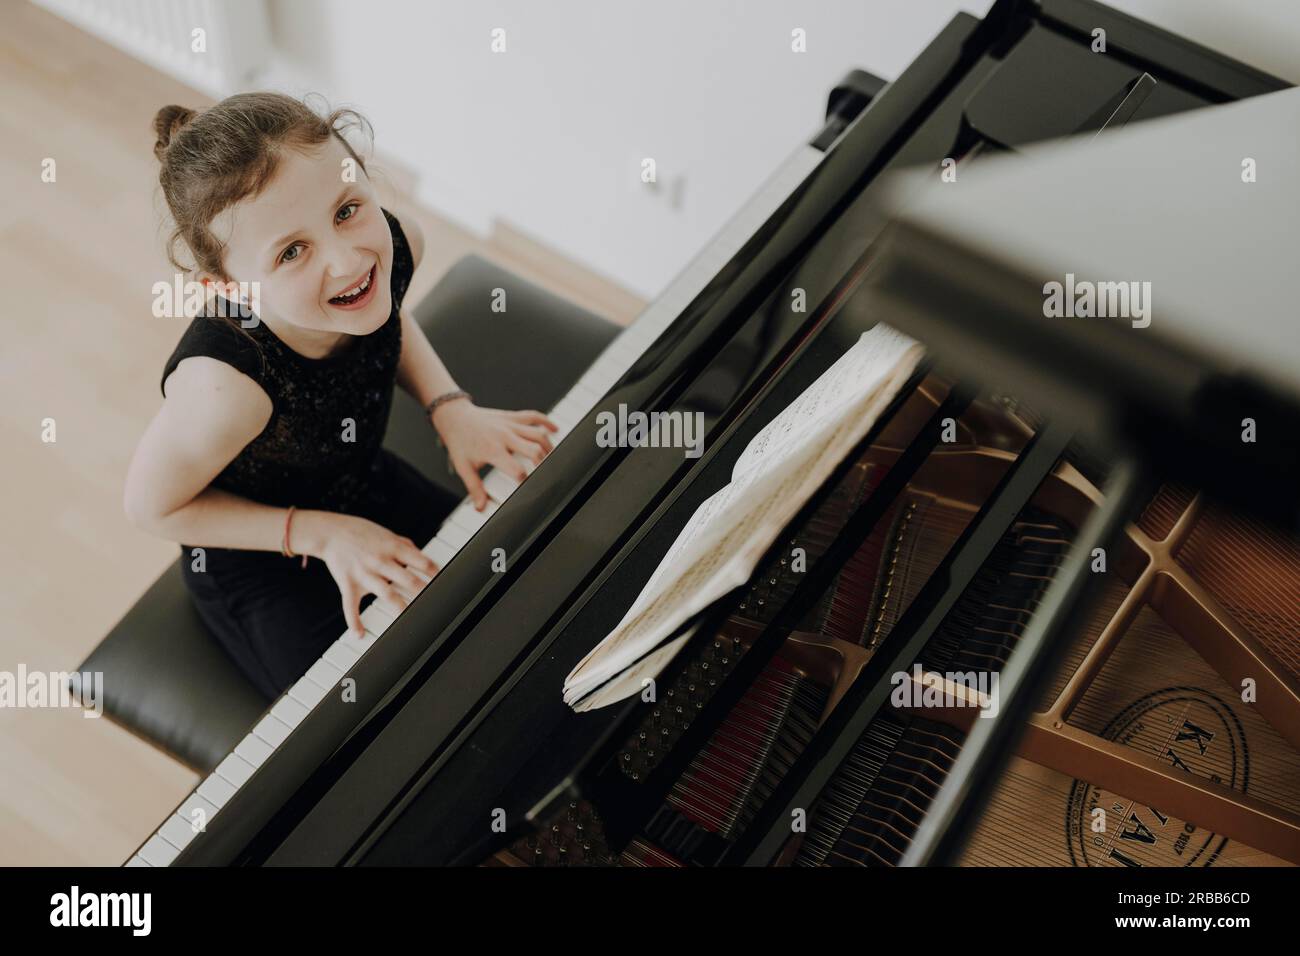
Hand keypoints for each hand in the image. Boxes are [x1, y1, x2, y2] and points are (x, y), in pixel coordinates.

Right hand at [299, 511, 439, 638]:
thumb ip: (403, 543)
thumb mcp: (385, 533)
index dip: (434, 572)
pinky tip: (359, 634)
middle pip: (407, 578)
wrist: (329, 532)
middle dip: (422, 591)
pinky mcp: (348, 584)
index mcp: (392, 547)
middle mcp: (380, 561)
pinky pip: (351, 606)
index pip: (420, 561)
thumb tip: (419, 553)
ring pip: (386, 593)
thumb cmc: (359, 531)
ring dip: (399, 607)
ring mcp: (364, 573)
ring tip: (410, 619)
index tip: (444, 583)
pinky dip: (354, 621)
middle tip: (435, 603)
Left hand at [431, 401, 558, 509]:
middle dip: (543, 464)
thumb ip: (474, 487)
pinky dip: (546, 422)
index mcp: (493, 450)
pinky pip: (533, 416)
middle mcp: (504, 436)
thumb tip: (480, 506)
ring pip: (537, 434)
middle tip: (545, 474)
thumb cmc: (460, 441)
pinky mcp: (512, 416)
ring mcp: (509, 424)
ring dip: (548, 447)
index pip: (516, 469)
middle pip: (533, 450)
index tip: (528, 488)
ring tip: (551, 458)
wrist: (454, 416)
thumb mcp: (464, 467)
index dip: (525, 481)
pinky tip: (554, 430)